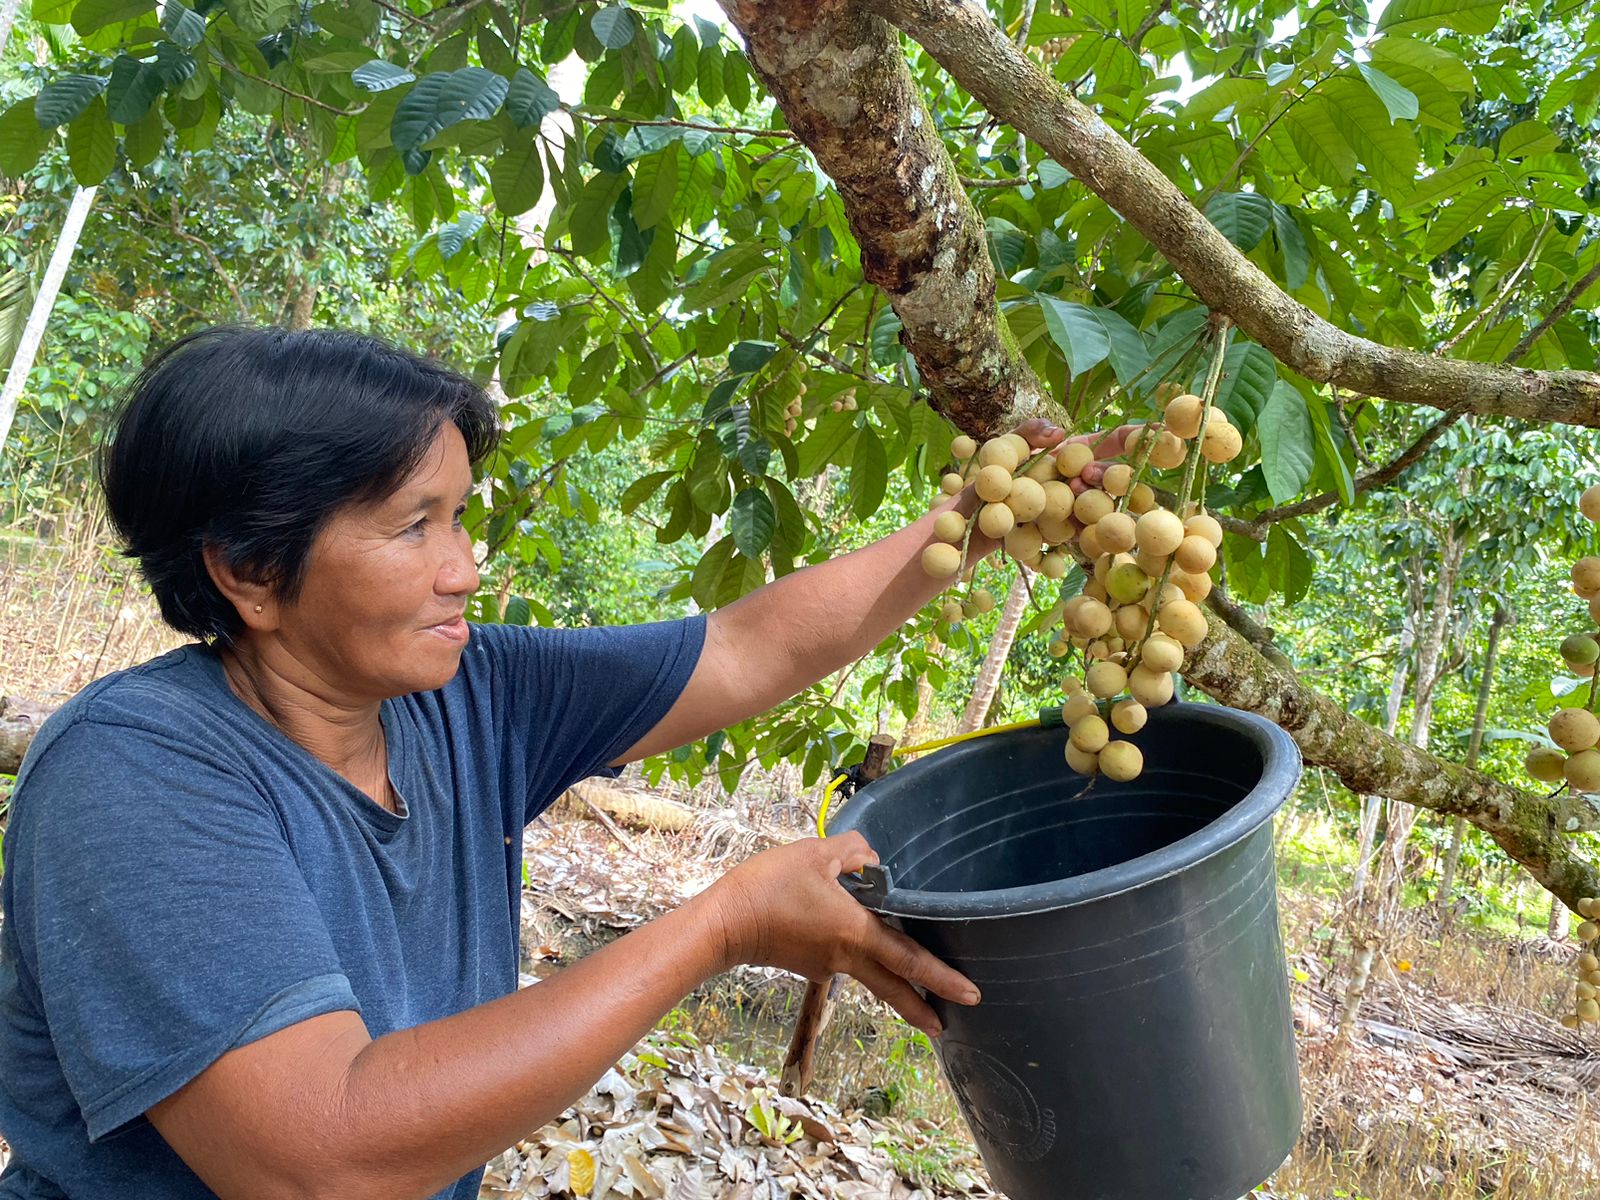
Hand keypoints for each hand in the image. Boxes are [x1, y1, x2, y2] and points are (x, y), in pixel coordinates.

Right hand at [707, 833, 979, 1036]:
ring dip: (894, 987)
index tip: (970, 995)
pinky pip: (843, 962)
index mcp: (855, 933)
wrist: (725, 923)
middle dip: (921, 1008)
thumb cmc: (769, 886)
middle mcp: (845, 957)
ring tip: (914, 992)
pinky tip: (856, 942)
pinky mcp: (806, 963)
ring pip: (870, 978)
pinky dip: (859, 960)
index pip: (909, 960)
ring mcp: (825, 965)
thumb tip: (872, 858)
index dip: (942, 978)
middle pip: (893, 987)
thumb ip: (852, 851)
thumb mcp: (814, 853)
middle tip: (946, 1024)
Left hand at [936, 419, 1139, 559]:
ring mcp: (1074, 512)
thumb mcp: (1001, 449)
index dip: (1132, 436)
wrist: (965, 528)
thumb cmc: (984, 482)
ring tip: (1075, 498)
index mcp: (1067, 457)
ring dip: (1093, 503)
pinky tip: (1080, 530)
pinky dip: (1086, 532)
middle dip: (1108, 474)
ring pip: (1100, 507)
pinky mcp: (1065, 539)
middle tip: (1087, 476)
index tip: (1157, 430)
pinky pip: (1084, 535)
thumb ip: (1028, 432)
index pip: (1106, 443)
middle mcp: (1076, 484)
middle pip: (1107, 477)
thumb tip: (1061, 432)